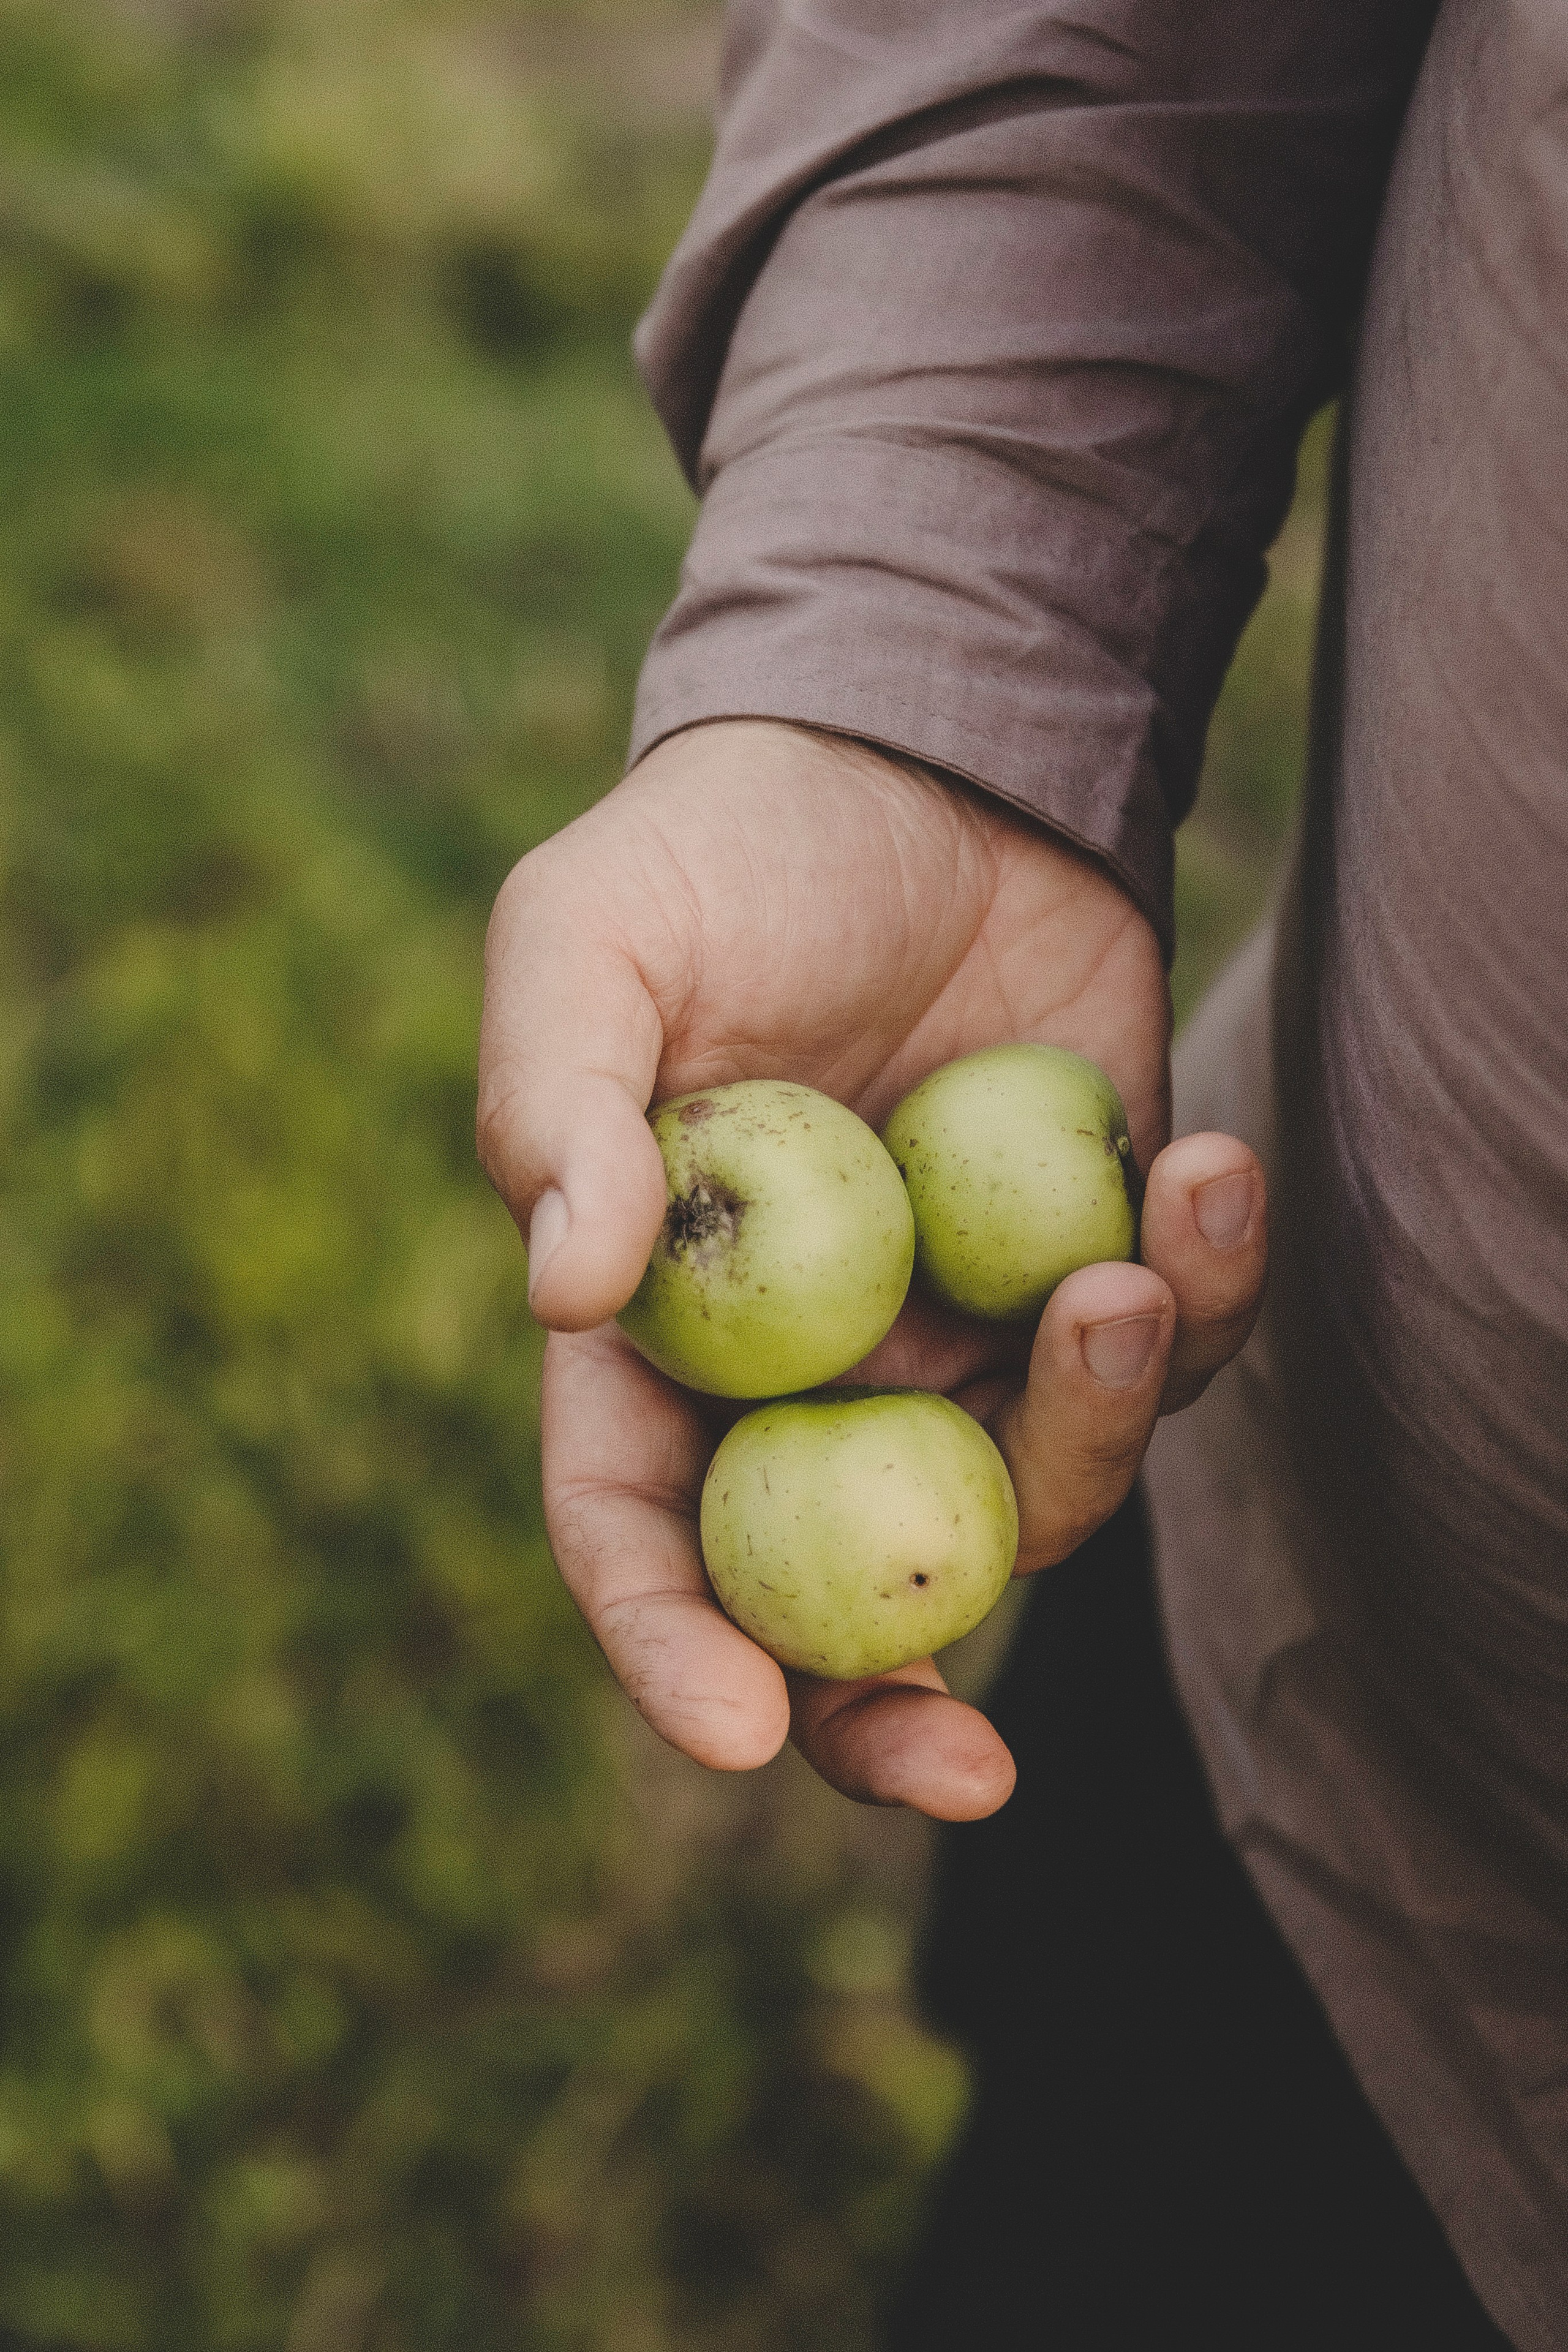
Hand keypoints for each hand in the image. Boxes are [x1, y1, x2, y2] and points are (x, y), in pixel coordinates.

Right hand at [479, 721, 1265, 1817]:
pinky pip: (1166, 1349)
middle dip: (893, 1714)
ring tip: (1125, 1267)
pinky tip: (1207, 1167)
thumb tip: (563, 1292)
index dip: (665, 1646)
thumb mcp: (590, 939)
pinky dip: (1203, 1292)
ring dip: (1095, 1424)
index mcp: (660, 1335)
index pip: (637, 1528)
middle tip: (971, 1775)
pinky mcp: (1096, 1258)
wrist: (915, 764)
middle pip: (842, 1593)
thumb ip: (556, 1105)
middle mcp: (815, 1368)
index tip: (732, 1729)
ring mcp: (967, 1329)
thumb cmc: (721, 851)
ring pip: (1036, 1483)